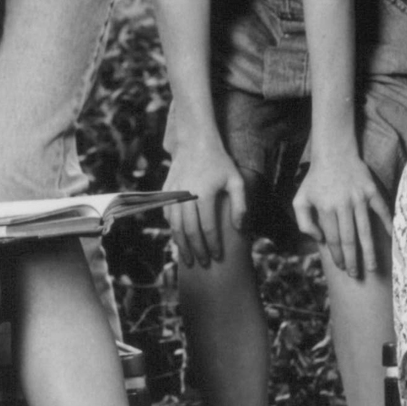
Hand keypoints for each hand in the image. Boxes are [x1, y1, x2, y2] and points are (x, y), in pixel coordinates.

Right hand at [165, 136, 247, 268]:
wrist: (195, 142)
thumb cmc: (220, 162)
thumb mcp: (236, 180)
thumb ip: (240, 205)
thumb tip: (240, 229)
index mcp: (205, 194)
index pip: (208, 228)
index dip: (213, 245)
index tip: (218, 257)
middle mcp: (187, 195)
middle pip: (190, 231)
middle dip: (197, 250)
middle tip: (204, 264)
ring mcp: (174, 193)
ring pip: (175, 226)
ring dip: (181, 245)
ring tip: (188, 259)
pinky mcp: (166, 191)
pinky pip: (167, 215)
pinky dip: (172, 230)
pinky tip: (179, 239)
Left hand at [291, 147, 391, 280]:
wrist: (334, 152)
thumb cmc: (316, 179)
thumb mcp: (300, 199)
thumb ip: (304, 223)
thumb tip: (320, 240)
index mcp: (325, 209)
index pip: (332, 239)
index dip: (337, 256)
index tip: (342, 267)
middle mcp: (343, 205)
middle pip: (349, 239)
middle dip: (353, 260)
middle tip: (356, 275)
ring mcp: (359, 198)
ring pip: (365, 230)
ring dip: (369, 251)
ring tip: (373, 268)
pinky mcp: (372, 191)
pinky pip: (382, 210)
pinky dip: (387, 224)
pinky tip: (392, 238)